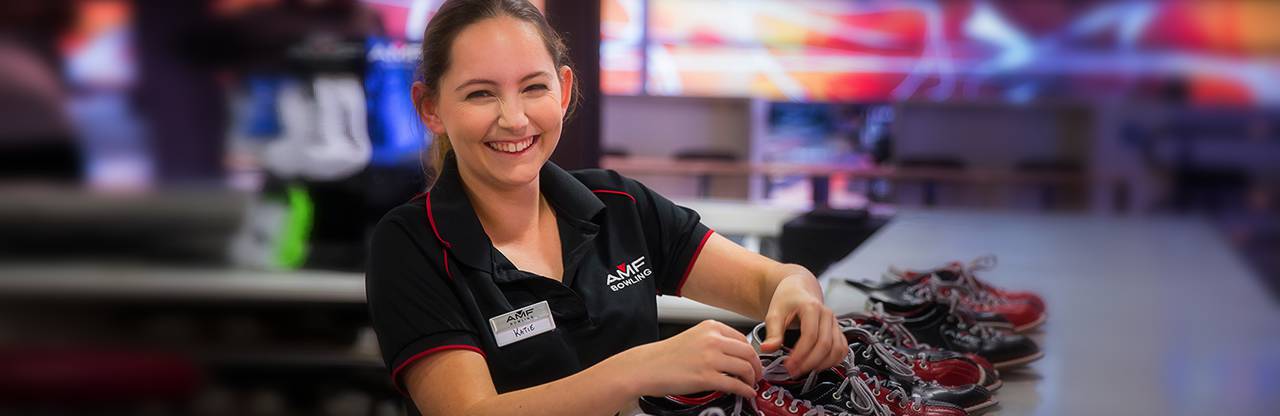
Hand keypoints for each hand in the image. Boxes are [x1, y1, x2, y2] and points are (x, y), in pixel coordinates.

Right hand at [612, 320, 762, 397]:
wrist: (646, 367)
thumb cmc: (666, 355)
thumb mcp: (693, 337)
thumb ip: (714, 341)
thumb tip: (735, 354)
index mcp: (710, 327)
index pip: (743, 338)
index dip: (752, 353)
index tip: (754, 361)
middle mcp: (713, 340)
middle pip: (748, 353)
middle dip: (757, 366)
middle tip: (758, 374)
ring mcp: (710, 358)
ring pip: (745, 368)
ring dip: (753, 379)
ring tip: (751, 384)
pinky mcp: (706, 377)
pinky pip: (735, 384)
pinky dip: (745, 390)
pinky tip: (746, 393)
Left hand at [758, 274, 846, 376]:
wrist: (797, 291)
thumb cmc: (787, 300)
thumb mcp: (774, 313)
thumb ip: (773, 333)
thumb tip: (767, 349)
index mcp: (811, 307)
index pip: (811, 336)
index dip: (800, 354)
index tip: (789, 365)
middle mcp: (827, 315)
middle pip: (825, 345)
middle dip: (809, 362)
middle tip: (794, 371)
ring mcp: (834, 323)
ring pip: (836, 349)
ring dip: (822, 364)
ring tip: (805, 369)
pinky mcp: (838, 331)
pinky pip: (842, 350)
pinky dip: (833, 361)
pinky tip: (818, 365)